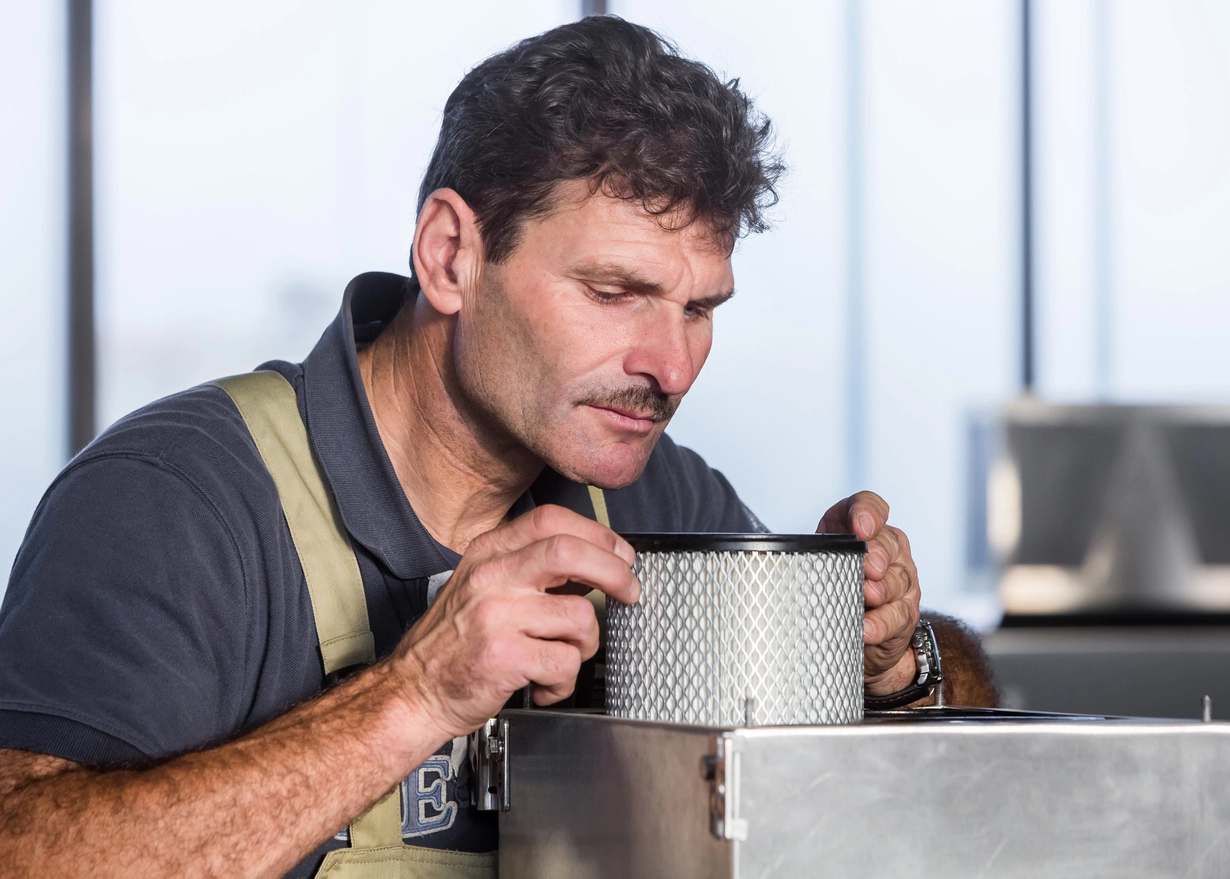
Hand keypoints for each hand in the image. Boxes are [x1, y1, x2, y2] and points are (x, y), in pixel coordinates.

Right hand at [392, 504, 639, 740]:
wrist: (413, 693)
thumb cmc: (452, 643)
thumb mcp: (481, 585)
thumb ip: (528, 568)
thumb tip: (595, 563)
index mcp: (488, 553)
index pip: (551, 521)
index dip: (598, 535)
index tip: (621, 555)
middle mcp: (491, 578)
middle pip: (569, 552)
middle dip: (614, 572)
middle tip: (629, 592)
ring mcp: (496, 616)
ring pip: (579, 616)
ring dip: (586, 644)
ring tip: (565, 656)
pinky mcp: (504, 656)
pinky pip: (565, 662)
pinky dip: (565, 681)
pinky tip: (546, 684)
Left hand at [817, 491, 920, 695]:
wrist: (853, 629)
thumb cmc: (832, 585)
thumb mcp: (819, 560)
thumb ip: (813, 550)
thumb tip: (797, 555)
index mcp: (866, 530)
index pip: (871, 506)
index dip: (868, 512)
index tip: (859, 528)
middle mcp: (890, 551)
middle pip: (890, 543)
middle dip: (878, 554)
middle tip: (868, 567)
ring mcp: (901, 582)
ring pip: (898, 581)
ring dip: (882, 589)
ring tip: (867, 595)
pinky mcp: (903, 614)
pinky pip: (896, 617)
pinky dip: (880, 624)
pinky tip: (866, 629)